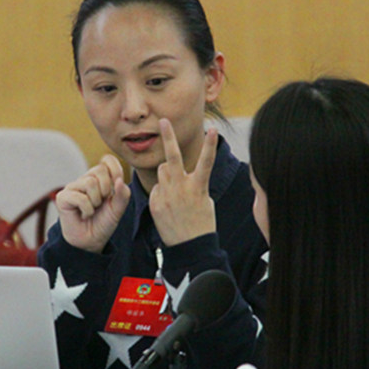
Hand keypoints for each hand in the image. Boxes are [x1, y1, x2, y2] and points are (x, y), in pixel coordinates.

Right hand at [55, 154, 130, 253]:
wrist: (90, 241)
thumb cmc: (103, 222)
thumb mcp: (118, 209)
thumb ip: (123, 195)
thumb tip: (119, 180)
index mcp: (100, 179)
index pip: (107, 160)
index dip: (115, 168)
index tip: (118, 182)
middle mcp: (85, 179)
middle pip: (99, 170)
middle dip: (106, 190)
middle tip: (101, 203)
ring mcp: (73, 187)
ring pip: (89, 182)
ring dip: (95, 201)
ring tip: (92, 210)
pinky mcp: (63, 197)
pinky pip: (80, 197)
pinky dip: (87, 209)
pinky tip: (83, 215)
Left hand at [149, 118, 216, 245]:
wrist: (190, 247)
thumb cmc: (202, 222)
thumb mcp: (204, 199)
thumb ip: (192, 182)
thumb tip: (174, 172)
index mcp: (198, 187)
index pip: (206, 161)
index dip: (210, 145)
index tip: (212, 129)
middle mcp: (181, 189)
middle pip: (172, 157)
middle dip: (168, 137)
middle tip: (163, 121)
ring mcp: (166, 195)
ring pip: (162, 171)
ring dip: (168, 173)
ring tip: (176, 190)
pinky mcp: (155, 203)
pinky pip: (156, 188)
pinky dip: (162, 192)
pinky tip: (169, 205)